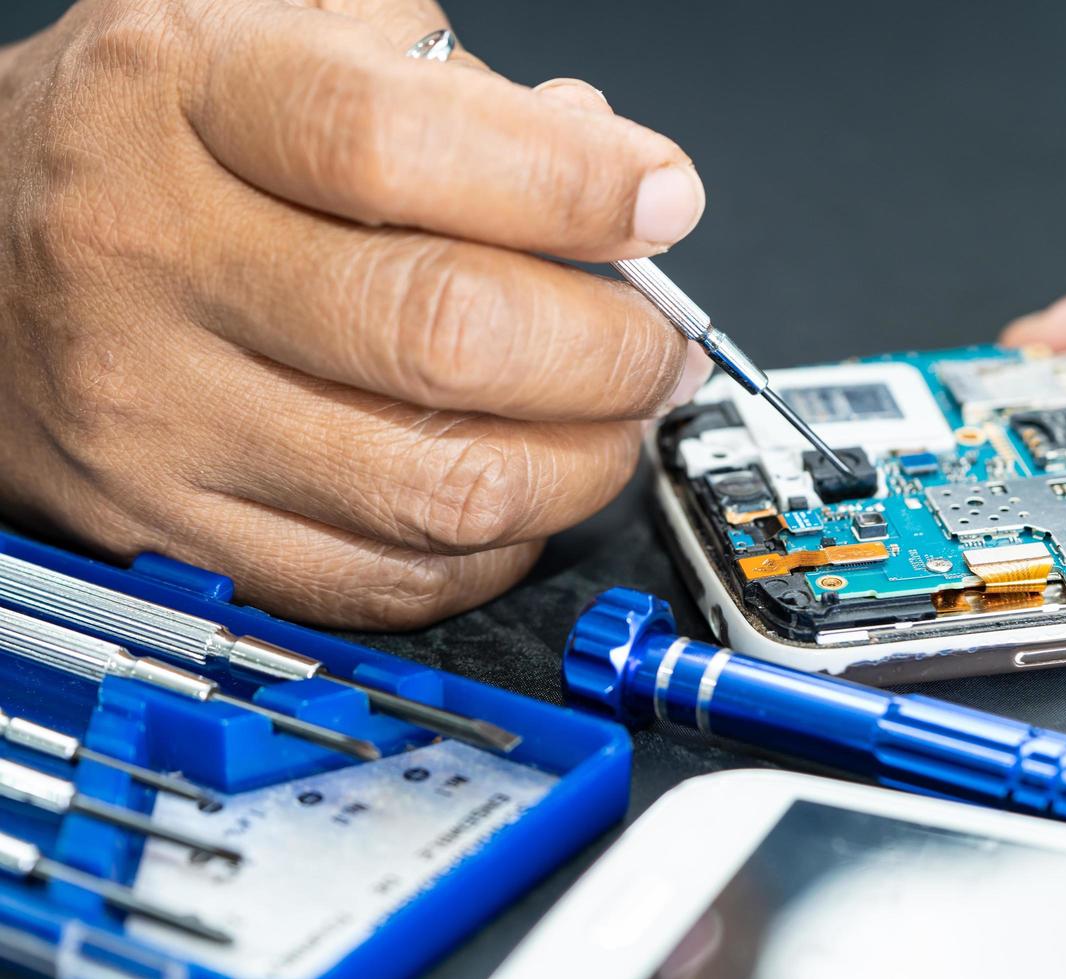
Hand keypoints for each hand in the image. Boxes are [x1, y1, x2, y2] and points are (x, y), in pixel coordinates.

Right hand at [0, 0, 709, 627]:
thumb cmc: (146, 133)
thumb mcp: (271, 26)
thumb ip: (442, 77)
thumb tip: (601, 158)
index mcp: (183, 95)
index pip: (398, 144)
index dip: (569, 184)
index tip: (661, 202)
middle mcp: (153, 256)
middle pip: (441, 333)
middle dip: (608, 351)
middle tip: (655, 341)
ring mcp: (156, 413)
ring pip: (433, 486)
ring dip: (579, 464)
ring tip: (610, 419)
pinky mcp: (172, 529)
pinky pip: (380, 580)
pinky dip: (492, 547)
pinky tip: (517, 491)